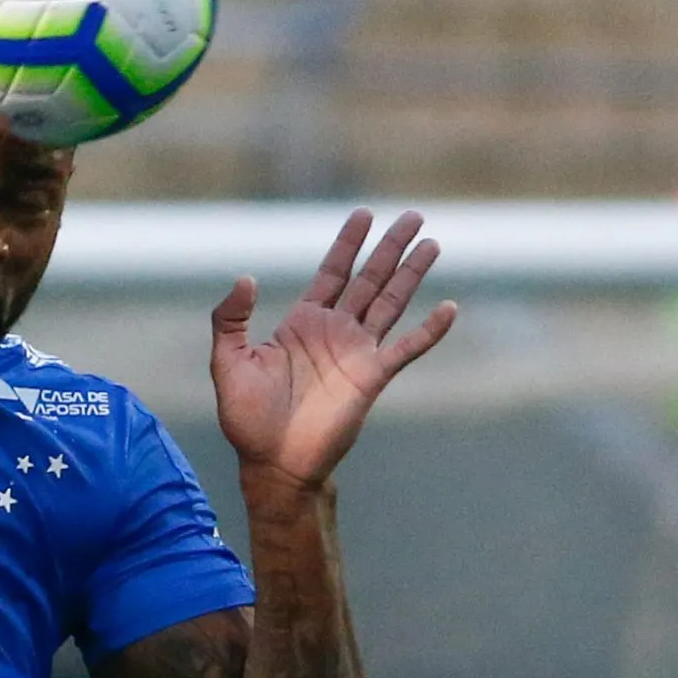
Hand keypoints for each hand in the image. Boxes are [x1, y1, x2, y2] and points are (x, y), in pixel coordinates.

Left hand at [210, 209, 456, 487]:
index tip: (364, 214)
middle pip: (369, 278)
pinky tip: (449, 308)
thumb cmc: (247, 418)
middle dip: (389, 247)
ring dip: (411, 274)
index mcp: (303, 323)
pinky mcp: (372, 378)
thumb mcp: (227, 361)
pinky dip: (429, 330)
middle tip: (413, 216)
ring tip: (431, 244)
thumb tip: (244, 277)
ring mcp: (357, 353)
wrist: (273, 463)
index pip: (332, 272)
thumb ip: (229, 318)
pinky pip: (406, 349)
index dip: (348, 243)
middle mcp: (335, 332)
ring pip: (391, 303)